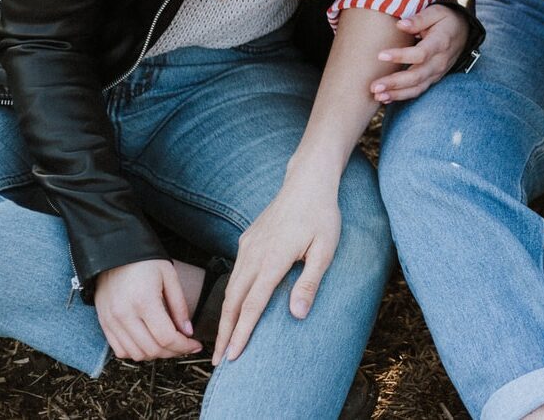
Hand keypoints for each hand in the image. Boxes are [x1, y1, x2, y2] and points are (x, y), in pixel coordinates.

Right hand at [95, 259, 201, 361]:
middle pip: (152, 349)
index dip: (184, 346)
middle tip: (186, 346)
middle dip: (174, 352)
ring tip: (169, 345)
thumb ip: (180, 306)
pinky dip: (137, 352)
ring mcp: (111, 322)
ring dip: (156, 354)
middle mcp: (125, 316)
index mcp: (144, 301)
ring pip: (136, 354)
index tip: (196, 345)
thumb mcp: (169, 276)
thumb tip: (188, 332)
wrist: (113, 254)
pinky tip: (149, 342)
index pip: (166, 337)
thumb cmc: (145, 262)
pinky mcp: (104, 324)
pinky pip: (120, 350)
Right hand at [212, 182, 339, 364]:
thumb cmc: (322, 216)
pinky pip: (235, 273)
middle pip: (233, 302)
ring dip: (225, 316)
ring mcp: (248, 247)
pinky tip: (232, 309)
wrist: (307, 182)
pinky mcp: (247, 241)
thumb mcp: (325, 249)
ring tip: (222, 341)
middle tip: (218, 361)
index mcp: (273, 260)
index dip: (241, 333)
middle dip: (224, 333)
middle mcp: (254, 255)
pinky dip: (230, 296)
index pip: (252, 305)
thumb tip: (297, 315)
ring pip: (230, 288)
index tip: (231, 357)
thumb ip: (309, 282)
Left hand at [370, 3, 467, 102]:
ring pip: (417, 87)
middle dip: (395, 83)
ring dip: (397, 94)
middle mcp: (440, 61)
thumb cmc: (445, 20)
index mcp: (440, 43)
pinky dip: (402, 96)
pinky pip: (418, 90)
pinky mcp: (433, 78)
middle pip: (417, 76)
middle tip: (374, 86)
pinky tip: (386, 98)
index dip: (401, 56)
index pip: (420, 54)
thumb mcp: (435, 12)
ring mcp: (437, 72)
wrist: (463, 31)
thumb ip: (419, 19)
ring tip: (377, 96)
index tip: (380, 55)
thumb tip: (400, 25)